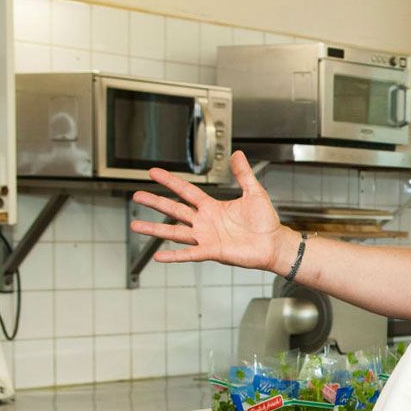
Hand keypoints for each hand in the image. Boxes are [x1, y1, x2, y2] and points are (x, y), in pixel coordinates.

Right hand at [130, 151, 294, 272]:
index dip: (170, 181)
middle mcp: (205, 222)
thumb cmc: (266, 222)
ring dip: (155, 229)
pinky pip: (189, 254)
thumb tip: (238, 154)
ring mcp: (206, 237)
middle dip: (155, 202)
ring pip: (175, 232)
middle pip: (174, 210)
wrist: (275, 244)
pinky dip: (175, 255)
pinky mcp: (212, 252)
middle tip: (136, 195)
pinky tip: (159, 256)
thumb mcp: (255, 192)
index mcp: (212, 207)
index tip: (153, 172)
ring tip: (136, 225)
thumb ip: (243, 174)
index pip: (186, 191)